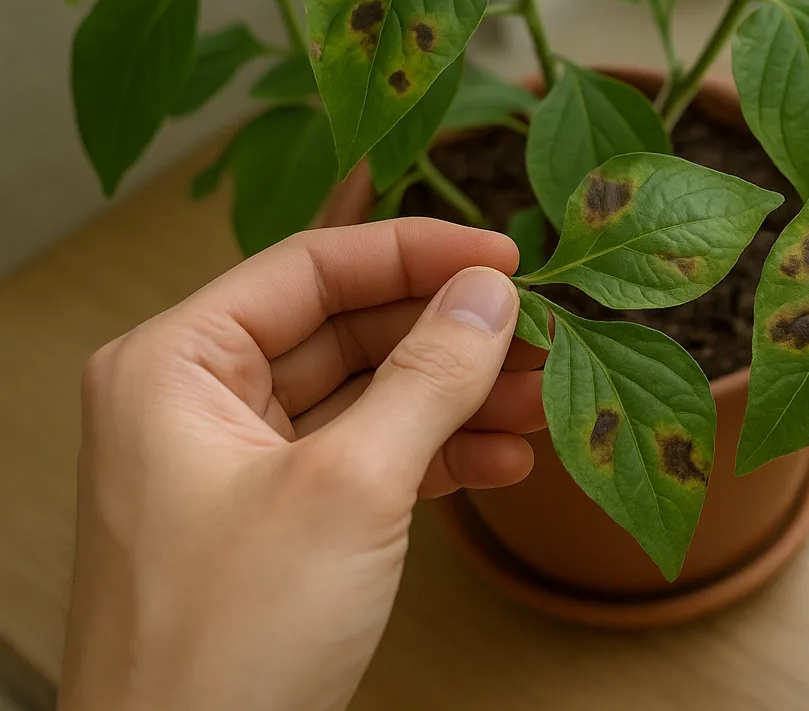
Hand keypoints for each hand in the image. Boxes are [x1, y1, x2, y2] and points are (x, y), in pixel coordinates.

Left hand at [60, 220, 546, 710]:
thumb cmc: (225, 644)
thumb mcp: (350, 489)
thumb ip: (429, 377)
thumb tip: (491, 293)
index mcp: (174, 365)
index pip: (311, 267)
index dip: (418, 254)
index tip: (509, 259)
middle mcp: (195, 402)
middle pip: (345, 329)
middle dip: (450, 337)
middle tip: (543, 336)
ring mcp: (236, 466)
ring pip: (365, 397)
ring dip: (457, 398)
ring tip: (544, 402)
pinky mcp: (275, 524)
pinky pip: (365, 460)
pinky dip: (434, 457)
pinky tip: (502, 463)